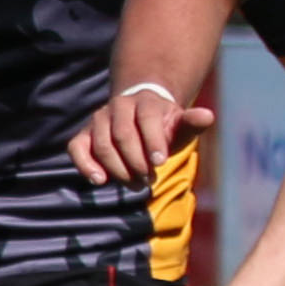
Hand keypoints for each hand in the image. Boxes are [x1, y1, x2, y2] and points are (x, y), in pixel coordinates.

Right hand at [70, 87, 213, 186]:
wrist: (139, 117)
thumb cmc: (163, 127)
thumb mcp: (180, 125)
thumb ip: (192, 122)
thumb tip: (208, 115)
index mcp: (145, 101)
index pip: (147, 119)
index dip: (153, 142)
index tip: (160, 164)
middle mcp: (118, 106)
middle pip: (122, 135)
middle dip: (136, 161)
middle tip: (149, 180)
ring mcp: (98, 120)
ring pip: (102, 145)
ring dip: (118, 169)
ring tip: (135, 184)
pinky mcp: (83, 135)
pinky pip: (77, 148)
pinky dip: (85, 165)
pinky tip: (100, 180)